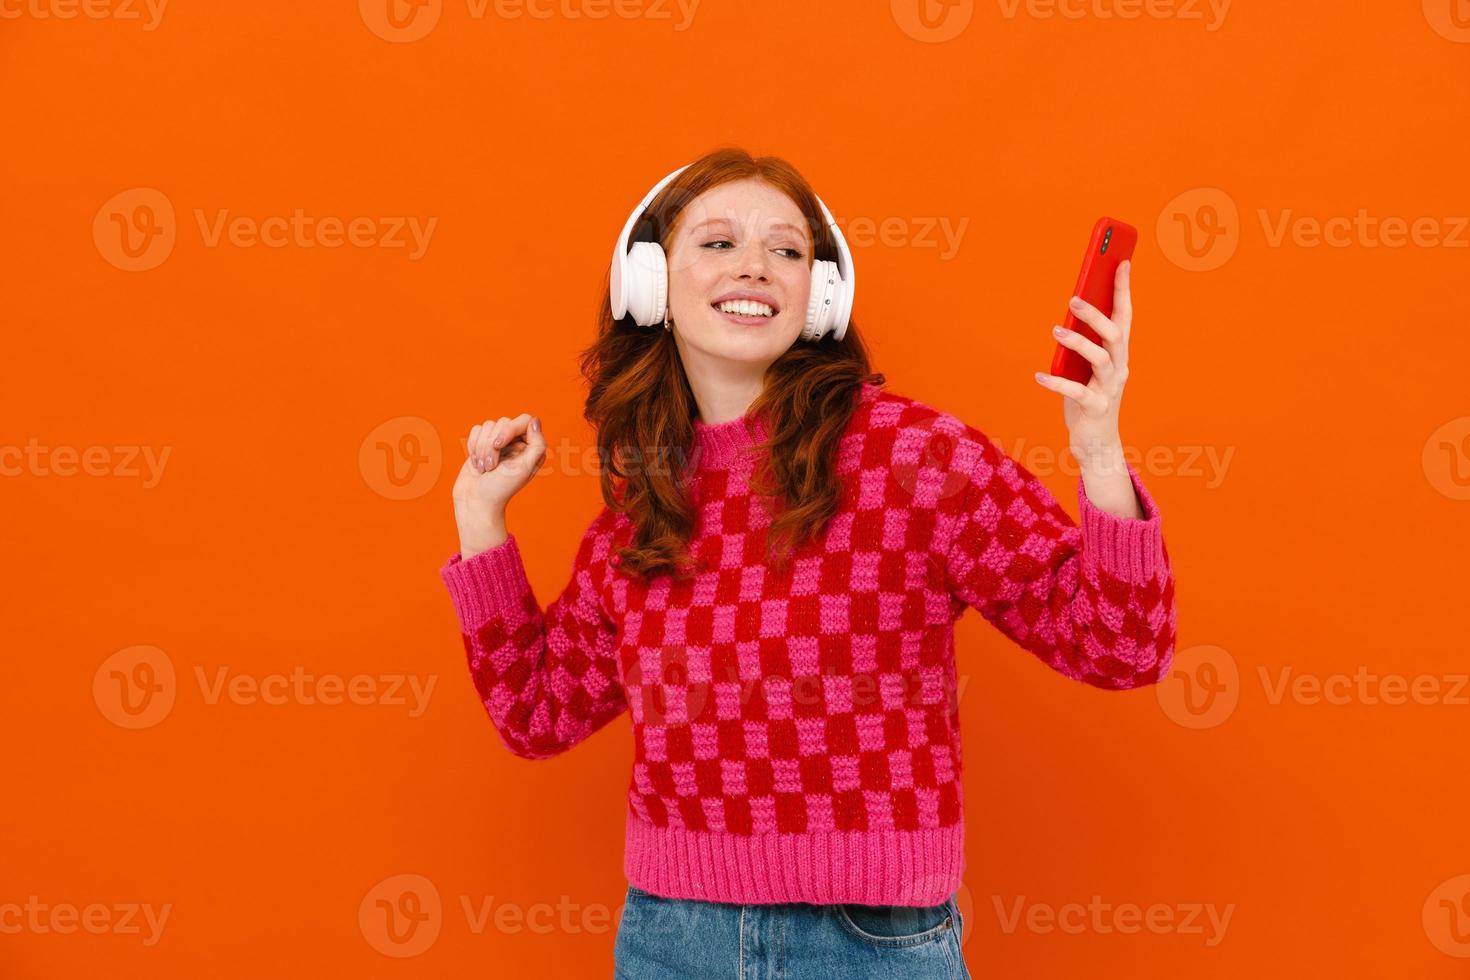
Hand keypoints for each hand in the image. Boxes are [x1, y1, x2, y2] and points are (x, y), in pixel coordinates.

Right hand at [452, 413, 546, 556]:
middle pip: (503, 422)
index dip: (509, 429)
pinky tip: (476, 463)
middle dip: (491, 444)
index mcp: (532, 447)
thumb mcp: (524, 468)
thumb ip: (537, 444)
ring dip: (481, 448)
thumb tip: (534, 421)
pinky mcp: (482, 443)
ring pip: (487, 425)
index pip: (524, 420)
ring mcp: (499, 442)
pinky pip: (476, 429)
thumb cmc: (501, 488)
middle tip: (491, 466)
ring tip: (484, 468)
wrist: (476, 501)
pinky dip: (473, 446)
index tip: (498, 445)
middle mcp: (517, 442)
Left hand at [1034, 259, 1132, 469]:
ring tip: (1056, 330)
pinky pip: (1078, 392)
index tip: (1121, 261)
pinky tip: (1039, 376)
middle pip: (1114, 334)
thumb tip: (1071, 312)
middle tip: (1072, 299)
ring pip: (1100, 359)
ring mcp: (1110, 389)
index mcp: (1119, 354)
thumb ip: (1084, 343)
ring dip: (1078, 342)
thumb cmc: (1088, 398)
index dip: (1123, 289)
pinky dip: (1057, 383)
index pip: (1124, 315)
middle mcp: (1119, 368)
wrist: (1097, 443)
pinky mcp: (1096, 409)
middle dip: (1096, 314)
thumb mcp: (1087, 367)